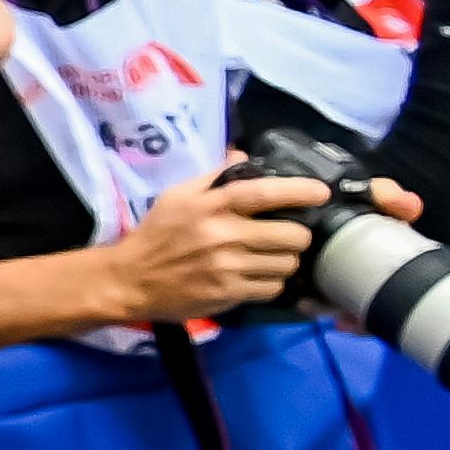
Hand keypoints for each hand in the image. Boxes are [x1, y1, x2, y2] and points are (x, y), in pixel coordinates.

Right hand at [105, 169, 327, 325]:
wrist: (129, 280)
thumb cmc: (155, 235)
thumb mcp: (176, 197)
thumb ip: (213, 177)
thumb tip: (244, 156)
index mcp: (211, 206)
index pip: (265, 192)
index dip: (300, 191)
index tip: (320, 193)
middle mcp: (223, 235)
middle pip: (291, 235)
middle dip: (296, 236)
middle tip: (285, 237)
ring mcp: (228, 267)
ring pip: (286, 264)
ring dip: (283, 261)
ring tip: (268, 258)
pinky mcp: (229, 293)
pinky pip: (272, 287)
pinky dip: (270, 283)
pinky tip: (255, 277)